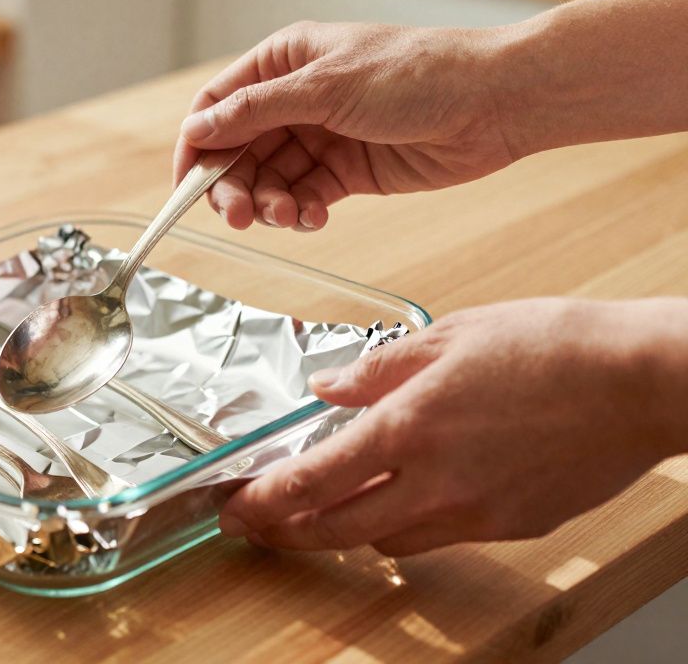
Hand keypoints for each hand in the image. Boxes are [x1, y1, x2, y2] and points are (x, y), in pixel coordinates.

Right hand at [174, 21, 521, 230]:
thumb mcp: (326, 87)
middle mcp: (298, 100)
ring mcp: (322, 136)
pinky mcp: (348, 172)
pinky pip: (306, 198)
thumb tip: (198, 128)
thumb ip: (256, 111)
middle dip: (234, 185)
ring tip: (290, 215)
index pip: (219, 106)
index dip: (197, 146)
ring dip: (270, 204)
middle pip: (239, 151)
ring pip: (270, 180)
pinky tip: (316, 216)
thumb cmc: (417, 73)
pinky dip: (303, 212)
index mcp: (285, 62)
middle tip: (238, 216)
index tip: (186, 185)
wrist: (492, 103)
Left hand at [218, 297, 687, 555]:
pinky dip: (408, 526)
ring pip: (387, 541)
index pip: (313, 480)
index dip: (265, 501)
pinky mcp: (510, 526)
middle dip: (287, 533)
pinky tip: (405, 500)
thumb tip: (328, 386)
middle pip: (337, 530)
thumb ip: (378, 368)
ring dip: (347, 531)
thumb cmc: (551, 345)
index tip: (237, 507)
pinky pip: (440, 537)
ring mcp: (475, 512)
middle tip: (259, 526)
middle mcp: (435, 481)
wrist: (639, 381)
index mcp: (409, 425)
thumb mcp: (450, 336)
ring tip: (327, 509)